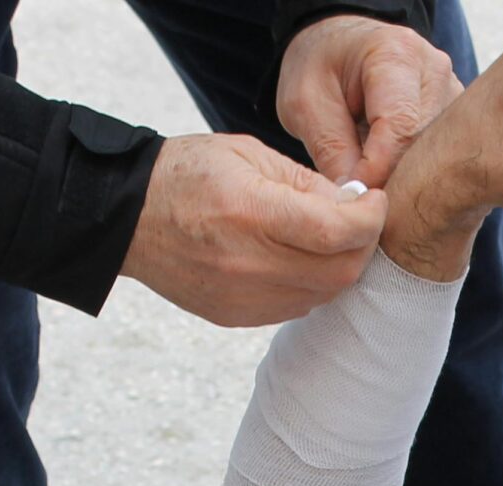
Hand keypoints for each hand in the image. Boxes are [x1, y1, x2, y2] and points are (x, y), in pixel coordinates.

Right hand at [122, 133, 386, 327]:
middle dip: (363, 244)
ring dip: (340, 266)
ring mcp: (241, 296)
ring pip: (324, 294)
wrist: (127, 218)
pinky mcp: (236, 316)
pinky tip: (298, 257)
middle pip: (340, 271)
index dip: (370, 219)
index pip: (335, 230)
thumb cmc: (187, 173)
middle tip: (360, 219)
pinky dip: (312, 284)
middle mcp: (247, 262)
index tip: (375, 201)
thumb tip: (354, 203)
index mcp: (250, 211)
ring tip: (328, 236)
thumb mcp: (247, 153)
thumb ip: (306, 182)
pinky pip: (297, 307)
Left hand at [277, 15, 463, 188]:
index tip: (354, 199)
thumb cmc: (319, 70)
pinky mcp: (458, 118)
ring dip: (412, 185)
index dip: (377, 172)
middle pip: (428, 146)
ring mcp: (453, 95)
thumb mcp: (305, 105)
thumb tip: (357, 202)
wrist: (339, 50)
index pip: (401, 127)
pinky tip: (398, 189)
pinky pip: (445, 160)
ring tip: (380, 198)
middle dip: (398, 183)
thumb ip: (332, 151)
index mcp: (397, 55)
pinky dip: (421, 181)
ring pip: (442, 158)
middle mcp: (436, 71)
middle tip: (366, 210)